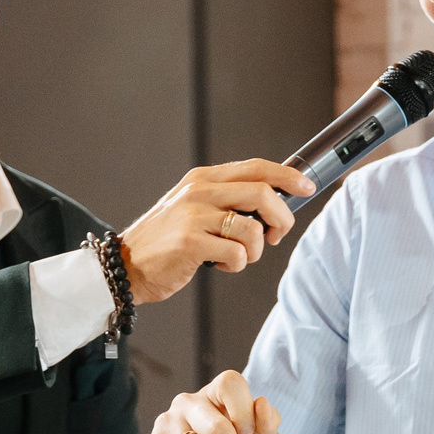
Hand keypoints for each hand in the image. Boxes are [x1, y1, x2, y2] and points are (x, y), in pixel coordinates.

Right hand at [119, 160, 313, 303]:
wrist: (126, 266)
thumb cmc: (168, 241)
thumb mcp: (195, 208)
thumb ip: (229, 200)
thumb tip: (276, 202)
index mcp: (203, 179)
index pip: (256, 167)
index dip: (288, 176)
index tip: (307, 188)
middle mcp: (199, 191)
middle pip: (263, 193)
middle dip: (282, 219)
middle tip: (276, 236)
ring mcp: (194, 216)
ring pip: (253, 229)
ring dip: (255, 250)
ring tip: (236, 256)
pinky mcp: (190, 243)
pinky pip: (238, 254)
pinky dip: (237, 265)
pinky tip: (219, 265)